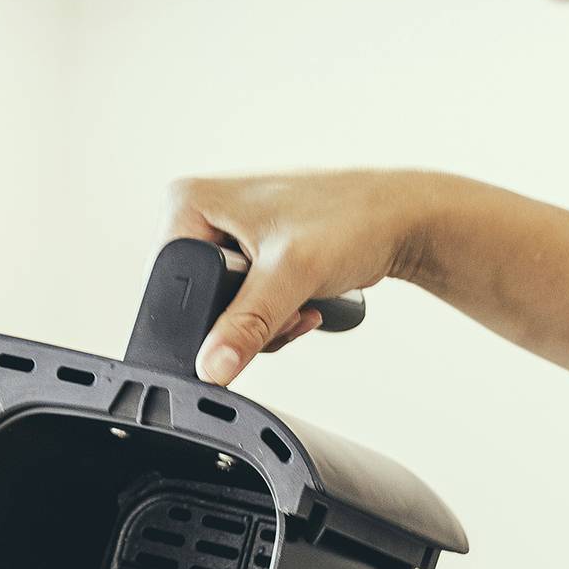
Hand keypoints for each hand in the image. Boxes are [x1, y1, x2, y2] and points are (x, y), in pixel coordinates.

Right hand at [165, 169, 454, 386]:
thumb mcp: (290, 274)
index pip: (168, 284)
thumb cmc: (353, 218)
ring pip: (223, 311)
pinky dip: (274, 315)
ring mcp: (226, 233)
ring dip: (264, 323)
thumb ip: (246, 324)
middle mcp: (200, 211)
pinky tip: (304, 300)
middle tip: (284, 307)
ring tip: (299, 301)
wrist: (400, 219)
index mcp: (188, 201)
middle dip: (243, 322)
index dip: (207, 317)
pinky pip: (245, 305)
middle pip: (197, 302)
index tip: (253, 315)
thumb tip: (211, 367)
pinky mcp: (250, 251)